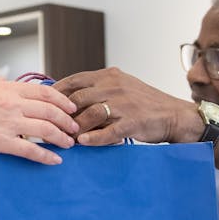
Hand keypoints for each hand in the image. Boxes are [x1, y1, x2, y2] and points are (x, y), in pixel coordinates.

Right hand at [0, 77, 78, 163]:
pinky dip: (46, 156)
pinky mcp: (2, 143)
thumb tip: (6, 81)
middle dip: (67, 120)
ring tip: (68, 144)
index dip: (62, 101)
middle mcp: (11, 104)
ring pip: (45, 131)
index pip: (44, 93)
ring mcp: (8, 123)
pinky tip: (54, 160)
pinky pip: (31, 151)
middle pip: (50, 111)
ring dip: (61, 138)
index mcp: (7, 88)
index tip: (70, 107)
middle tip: (74, 127)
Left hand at [52, 67, 198, 145]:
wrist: (174, 114)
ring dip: (76, 128)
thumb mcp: (120, 87)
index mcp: (109, 75)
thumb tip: (67, 99)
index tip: (43, 104)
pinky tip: (84, 144)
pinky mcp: (134, 121)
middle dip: (62, 114)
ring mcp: (124, 103)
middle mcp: (115, 86)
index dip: (56, 93)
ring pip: (91, 114)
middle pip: (78, 98)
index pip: (75, 80)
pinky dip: (95, 138)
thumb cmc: (144, 103)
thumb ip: (97, 89)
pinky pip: (110, 131)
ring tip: (66, 138)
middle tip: (50, 126)